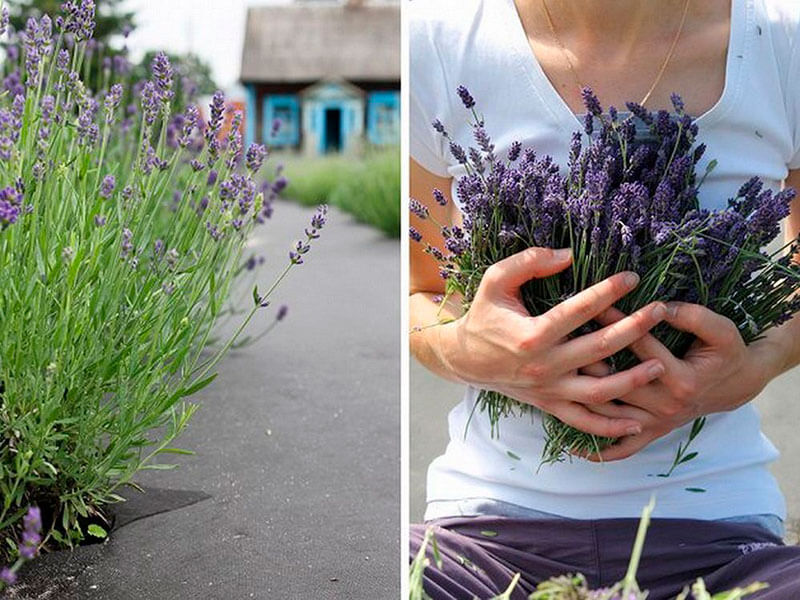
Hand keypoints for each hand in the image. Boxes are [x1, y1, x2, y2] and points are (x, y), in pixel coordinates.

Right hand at [434, 246, 668, 438]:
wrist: (465, 359)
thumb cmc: (484, 316)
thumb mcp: (494, 281)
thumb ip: (528, 262)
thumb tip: (567, 254)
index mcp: (531, 335)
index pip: (579, 310)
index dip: (609, 291)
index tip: (632, 277)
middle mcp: (543, 366)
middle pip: (599, 348)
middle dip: (635, 327)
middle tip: (661, 310)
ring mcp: (548, 390)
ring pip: (599, 391)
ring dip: (633, 379)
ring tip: (660, 363)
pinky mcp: (549, 405)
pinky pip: (584, 422)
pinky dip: (611, 427)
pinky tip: (638, 422)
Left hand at [579, 302, 781, 460]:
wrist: (736, 384)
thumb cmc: (726, 353)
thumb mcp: (721, 331)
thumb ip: (693, 316)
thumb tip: (662, 306)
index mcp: (681, 380)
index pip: (639, 347)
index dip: (614, 323)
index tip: (590, 305)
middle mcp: (665, 406)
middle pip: (616, 383)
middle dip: (587, 359)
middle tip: (559, 341)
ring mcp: (656, 423)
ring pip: (609, 416)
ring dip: (581, 399)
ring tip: (555, 377)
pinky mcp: (652, 433)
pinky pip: (622, 450)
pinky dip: (598, 450)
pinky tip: (571, 445)